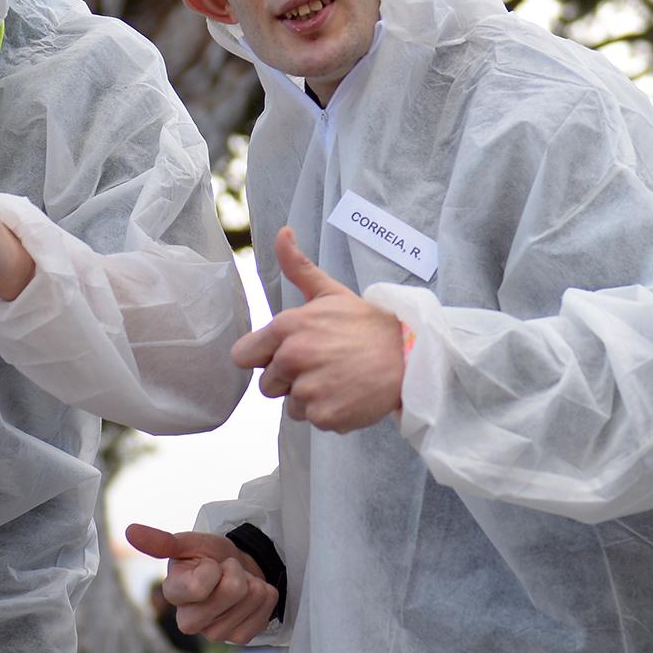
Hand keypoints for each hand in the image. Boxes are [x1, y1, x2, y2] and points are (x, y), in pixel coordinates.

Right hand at [125, 525, 279, 644]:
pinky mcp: (238, 639)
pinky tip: (253, 595)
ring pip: (250, 600)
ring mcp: (214, 633)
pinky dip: (265, 598)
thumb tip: (130, 530)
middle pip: (232, 591)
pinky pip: (262, 616)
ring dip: (253, 583)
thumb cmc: (209, 556)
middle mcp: (189, 621)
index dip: (214, 567)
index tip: (210, 563)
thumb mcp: (189, 543)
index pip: (200, 585)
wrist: (238, 567)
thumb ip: (162, 541)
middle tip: (227, 571)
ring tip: (240, 582)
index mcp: (173, 594)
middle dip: (237, 572)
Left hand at [229, 228, 405, 431]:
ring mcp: (309, 390)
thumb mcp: (330, 292)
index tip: (288, 355)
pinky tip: (349, 394)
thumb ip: (298, 267)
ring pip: (291, 406)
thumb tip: (282, 232)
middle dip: (290, 380)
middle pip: (268, 386)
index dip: (264, 357)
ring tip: (339, 379)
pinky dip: (330, 413)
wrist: (409, 355)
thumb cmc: (367, 325)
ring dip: (310, 398)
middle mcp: (293, 359)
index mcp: (287, 327)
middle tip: (324, 365)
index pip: (243, 356)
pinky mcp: (325, 415)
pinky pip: (314, 420)